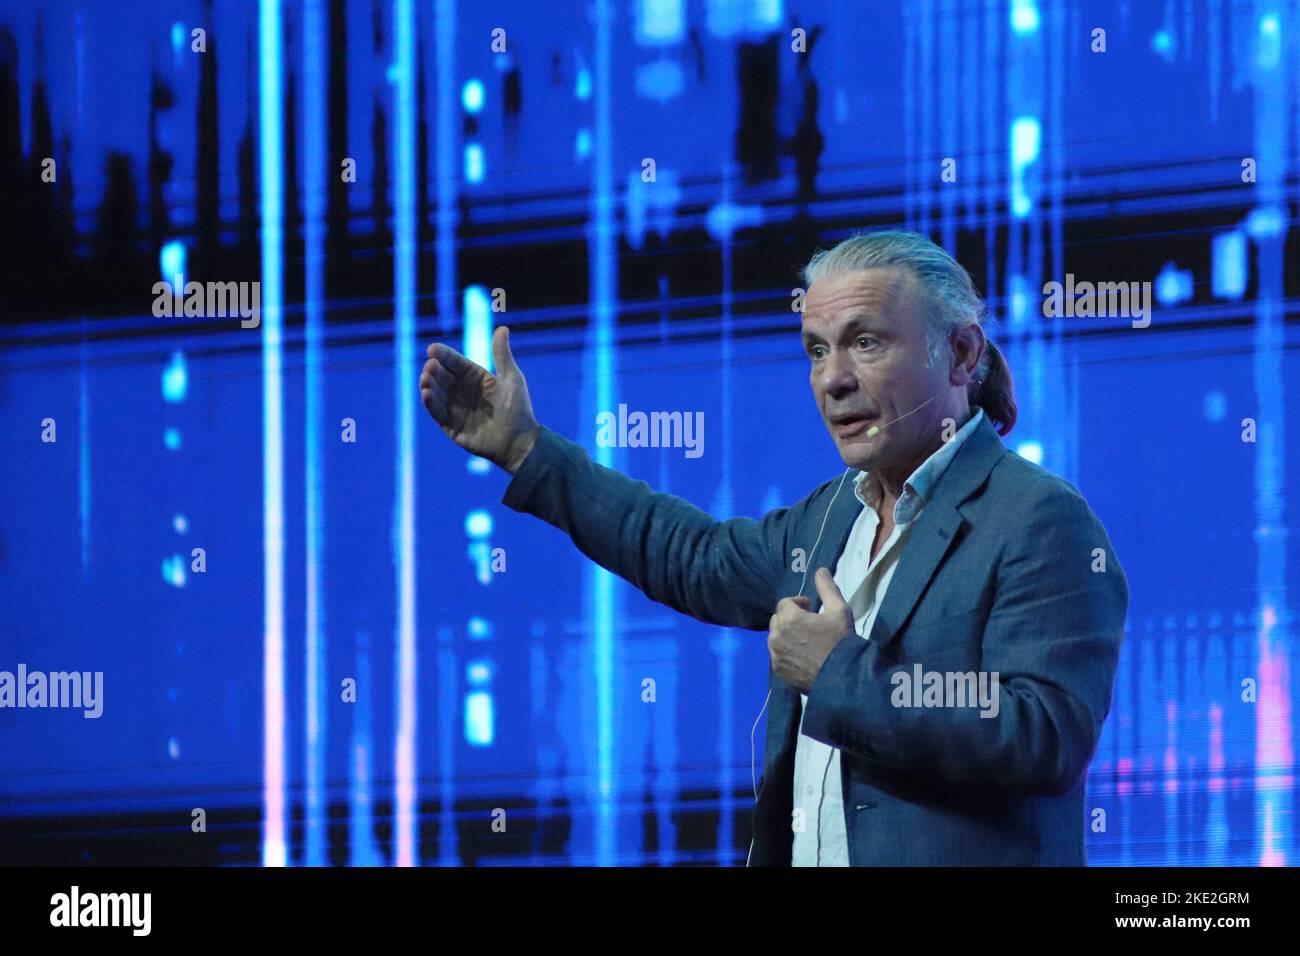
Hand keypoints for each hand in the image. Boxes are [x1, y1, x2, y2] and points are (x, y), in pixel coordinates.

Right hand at [420, 326, 540, 472]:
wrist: (520, 442)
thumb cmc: (519, 410)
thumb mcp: (512, 378)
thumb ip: (502, 355)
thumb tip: (502, 328)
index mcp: (477, 379)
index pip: (456, 364)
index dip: (444, 356)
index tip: (433, 349)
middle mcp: (464, 393)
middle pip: (444, 378)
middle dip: (434, 371)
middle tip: (430, 366)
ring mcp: (457, 410)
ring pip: (437, 394)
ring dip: (429, 385)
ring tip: (425, 378)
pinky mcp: (452, 428)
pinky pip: (438, 413)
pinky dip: (430, 403)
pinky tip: (425, 393)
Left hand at [767, 568, 854, 693]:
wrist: (843, 677)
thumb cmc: (841, 641)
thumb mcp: (839, 610)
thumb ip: (827, 588)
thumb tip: (821, 570)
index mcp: (789, 619)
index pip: (785, 603)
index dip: (799, 604)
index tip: (812, 609)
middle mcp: (776, 636)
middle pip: (778, 619)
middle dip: (791, 618)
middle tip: (809, 624)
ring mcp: (775, 655)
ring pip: (775, 637)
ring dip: (787, 635)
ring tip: (806, 641)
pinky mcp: (778, 670)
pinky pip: (777, 655)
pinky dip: (786, 652)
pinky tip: (803, 656)